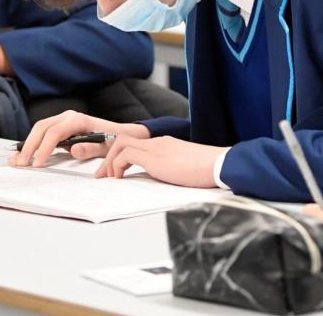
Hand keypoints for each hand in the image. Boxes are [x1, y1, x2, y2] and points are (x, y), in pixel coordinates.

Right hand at [10, 110, 149, 167]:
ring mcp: (63, 120)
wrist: (120, 134)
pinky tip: (22, 154)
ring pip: (39, 129)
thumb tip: (73, 150)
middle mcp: (68, 117)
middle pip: (42, 128)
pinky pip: (42, 133)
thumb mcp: (106, 147)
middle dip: (30, 146)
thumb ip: (91, 149)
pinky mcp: (60, 127)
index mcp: (78, 120)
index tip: (37, 164)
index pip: (54, 133)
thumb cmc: (113, 141)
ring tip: (17, 161)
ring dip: (28, 144)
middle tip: (21, 163)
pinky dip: (32, 143)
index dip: (44, 149)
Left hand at [97, 136, 226, 187]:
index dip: (120, 155)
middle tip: (103, 175)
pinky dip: (118, 166)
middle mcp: (157, 142)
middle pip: (122, 140)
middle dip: (108, 157)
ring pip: (120, 144)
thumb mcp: (183, 169)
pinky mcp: (155, 157)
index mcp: (164, 144)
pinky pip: (126, 155)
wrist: (219, 165)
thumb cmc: (207, 170)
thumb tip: (157, 182)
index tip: (114, 171)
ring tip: (109, 178)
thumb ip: (168, 170)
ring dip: (109, 161)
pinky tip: (120, 178)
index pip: (135, 143)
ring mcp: (155, 148)